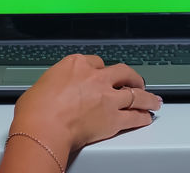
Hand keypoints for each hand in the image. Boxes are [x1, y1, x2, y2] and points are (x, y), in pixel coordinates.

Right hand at [9, 55, 162, 158]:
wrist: (42, 128)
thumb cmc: (35, 110)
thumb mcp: (42, 84)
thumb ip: (55, 84)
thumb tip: (53, 91)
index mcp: (76, 64)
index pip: (96, 61)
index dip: (102, 69)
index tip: (104, 74)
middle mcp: (96, 77)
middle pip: (123, 72)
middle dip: (132, 77)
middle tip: (136, 81)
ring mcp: (107, 98)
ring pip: (136, 94)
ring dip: (147, 97)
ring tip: (154, 99)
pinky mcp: (113, 119)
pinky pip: (135, 116)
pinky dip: (143, 117)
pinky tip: (147, 118)